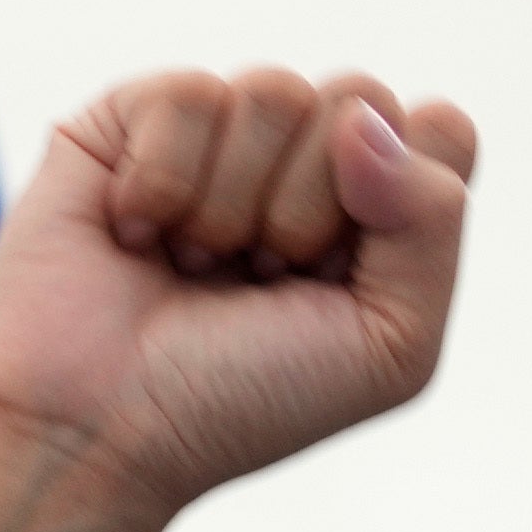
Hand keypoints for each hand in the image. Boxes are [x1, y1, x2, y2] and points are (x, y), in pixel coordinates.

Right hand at [0, 70, 477, 531]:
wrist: (92, 439)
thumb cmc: (233, 408)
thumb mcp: (392, 344)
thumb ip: (435, 219)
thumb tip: (361, 123)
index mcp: (368, 209)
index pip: (439, 129)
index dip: (397, 201)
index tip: (330, 282)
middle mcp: (293, 163)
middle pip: (360, 100)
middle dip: (306, 211)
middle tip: (249, 282)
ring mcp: (211, 140)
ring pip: (275, 92)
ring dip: (229, 208)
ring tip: (187, 267)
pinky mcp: (124, 127)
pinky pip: (190, 96)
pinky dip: (161, 183)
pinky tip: (133, 236)